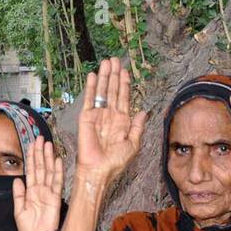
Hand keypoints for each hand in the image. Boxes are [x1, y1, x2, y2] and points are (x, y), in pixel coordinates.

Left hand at [12, 138, 63, 230]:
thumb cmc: (28, 230)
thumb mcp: (18, 211)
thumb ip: (18, 195)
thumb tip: (16, 180)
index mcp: (30, 192)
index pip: (30, 171)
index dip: (31, 157)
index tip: (31, 144)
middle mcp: (40, 190)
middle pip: (40, 167)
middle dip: (39, 153)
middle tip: (40, 138)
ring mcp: (48, 193)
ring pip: (48, 171)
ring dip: (48, 158)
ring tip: (48, 144)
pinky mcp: (55, 199)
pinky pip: (56, 183)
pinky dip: (57, 171)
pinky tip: (57, 160)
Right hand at [76, 57, 148, 181]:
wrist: (99, 171)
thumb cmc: (115, 162)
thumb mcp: (133, 144)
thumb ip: (138, 127)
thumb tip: (143, 112)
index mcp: (121, 121)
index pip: (123, 97)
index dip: (124, 84)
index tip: (125, 70)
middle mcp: (109, 116)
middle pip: (112, 90)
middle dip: (114, 75)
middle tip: (115, 60)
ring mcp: (97, 115)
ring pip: (101, 91)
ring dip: (104, 76)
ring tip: (106, 62)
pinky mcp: (86, 118)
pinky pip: (89, 100)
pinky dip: (90, 87)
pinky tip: (92, 75)